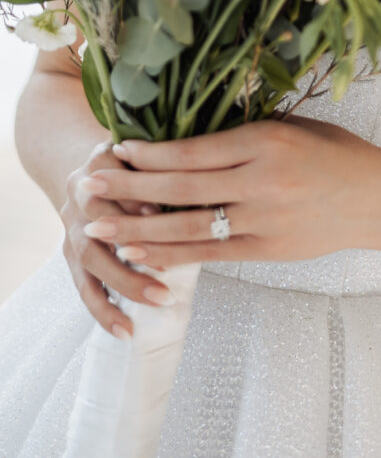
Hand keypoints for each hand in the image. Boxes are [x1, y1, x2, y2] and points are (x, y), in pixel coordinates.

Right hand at [61, 139, 174, 338]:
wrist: (90, 170)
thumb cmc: (134, 161)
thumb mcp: (147, 151)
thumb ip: (168, 162)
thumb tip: (209, 184)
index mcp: (100, 158)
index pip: (116, 177)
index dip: (137, 198)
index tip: (164, 215)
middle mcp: (80, 190)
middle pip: (98, 217)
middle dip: (134, 242)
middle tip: (171, 265)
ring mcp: (71, 225)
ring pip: (91, 256)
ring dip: (125, 281)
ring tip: (160, 300)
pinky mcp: (70, 254)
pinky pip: (83, 286)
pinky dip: (103, 310)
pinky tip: (125, 331)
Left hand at [79, 117, 380, 267]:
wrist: (378, 199)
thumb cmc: (335, 153)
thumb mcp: (292, 125)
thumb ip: (243, 132)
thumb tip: (187, 133)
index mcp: (266, 140)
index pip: (194, 150)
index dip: (150, 153)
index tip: (116, 149)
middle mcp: (262, 181)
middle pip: (181, 187)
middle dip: (129, 188)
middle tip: (87, 188)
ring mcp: (264, 220)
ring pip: (188, 227)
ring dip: (138, 229)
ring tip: (98, 228)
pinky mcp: (267, 249)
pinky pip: (211, 255)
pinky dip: (173, 256)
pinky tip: (142, 255)